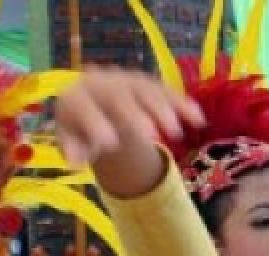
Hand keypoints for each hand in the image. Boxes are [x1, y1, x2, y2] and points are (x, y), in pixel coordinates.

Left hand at [55, 66, 203, 195]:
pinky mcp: (147, 84)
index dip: (95, 122)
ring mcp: (127, 81)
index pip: (84, 105)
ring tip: (175, 133)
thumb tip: (74, 162)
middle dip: (135, 114)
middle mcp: (102, 82)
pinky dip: (181, 104)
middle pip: (119, 95)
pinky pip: (166, 91)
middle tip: (150, 136)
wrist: (91, 101)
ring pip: (146, 90)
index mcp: (78, 95)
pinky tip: (197, 119)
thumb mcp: (71, 140)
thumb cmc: (78, 127)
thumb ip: (72, 150)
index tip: (110, 144)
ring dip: (162, 108)